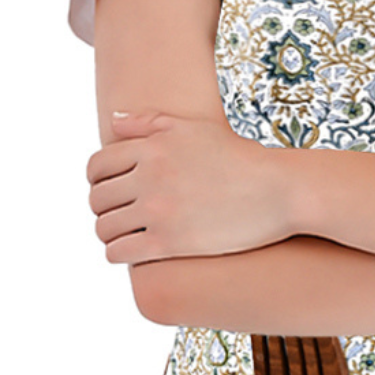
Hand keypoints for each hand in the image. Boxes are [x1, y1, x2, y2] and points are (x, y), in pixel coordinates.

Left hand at [87, 109, 296, 261]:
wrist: (277, 191)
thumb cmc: (237, 159)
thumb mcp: (193, 129)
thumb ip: (148, 123)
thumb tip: (112, 120)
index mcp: (151, 147)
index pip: (97, 166)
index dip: (96, 181)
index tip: (108, 190)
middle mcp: (149, 176)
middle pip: (97, 198)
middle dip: (103, 207)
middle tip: (118, 214)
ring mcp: (158, 210)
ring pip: (104, 227)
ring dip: (109, 232)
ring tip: (124, 234)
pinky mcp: (169, 242)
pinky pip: (119, 251)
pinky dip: (117, 253)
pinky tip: (131, 252)